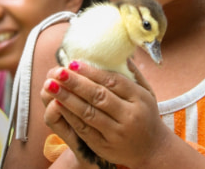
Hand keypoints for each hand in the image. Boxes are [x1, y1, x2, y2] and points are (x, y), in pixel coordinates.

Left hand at [41, 60, 168, 166]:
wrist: (153, 150)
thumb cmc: (147, 115)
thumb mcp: (147, 93)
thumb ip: (133, 74)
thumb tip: (120, 53)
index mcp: (139, 99)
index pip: (113, 81)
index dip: (92, 72)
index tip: (74, 62)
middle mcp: (129, 116)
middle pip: (99, 96)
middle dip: (75, 83)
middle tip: (58, 71)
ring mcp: (116, 133)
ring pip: (88, 113)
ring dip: (68, 99)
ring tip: (51, 86)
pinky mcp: (105, 147)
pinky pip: (84, 130)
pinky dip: (70, 116)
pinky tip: (58, 104)